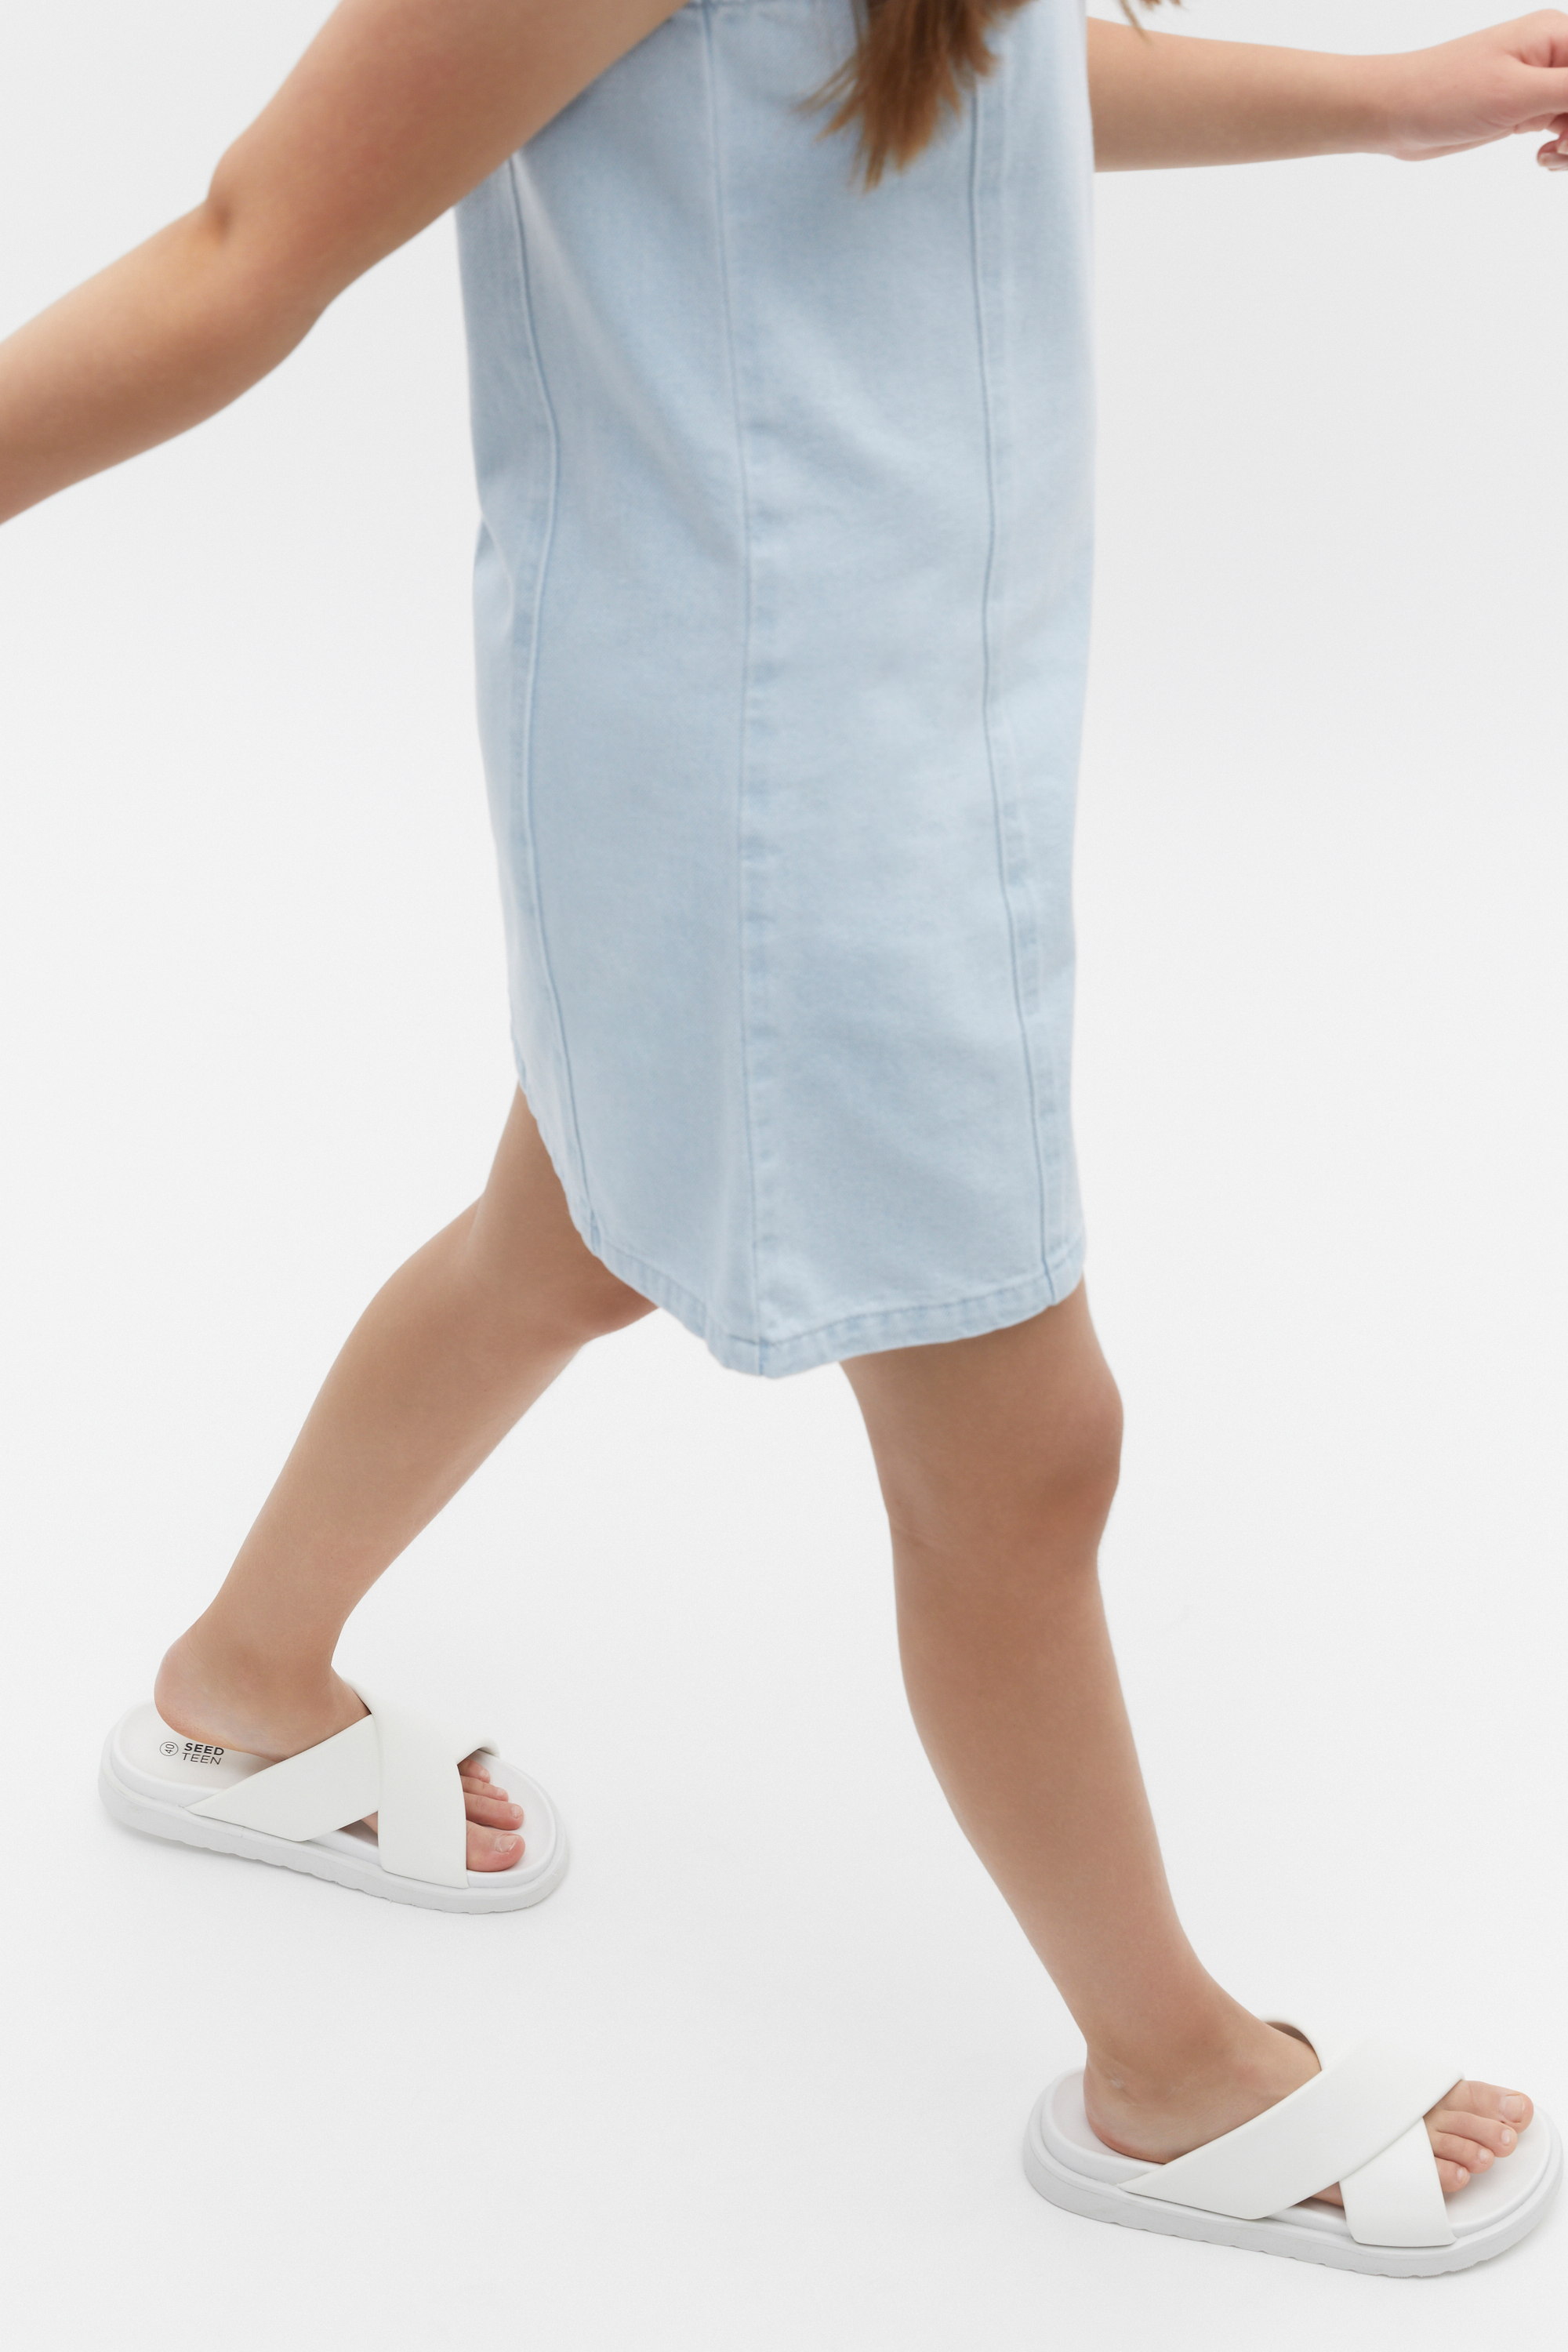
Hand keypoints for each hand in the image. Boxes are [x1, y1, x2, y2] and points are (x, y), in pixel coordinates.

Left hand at [1376, 11, 1567, 165]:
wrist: (1393, 113)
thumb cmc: (1446, 93)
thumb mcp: (1520, 93)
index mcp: (1558, 36)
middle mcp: (1554, 55)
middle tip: (1560, 150)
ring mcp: (1538, 84)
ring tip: (1550, 158)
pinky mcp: (1523, 110)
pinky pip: (1562, 129)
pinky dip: (1560, 150)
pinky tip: (1542, 159)